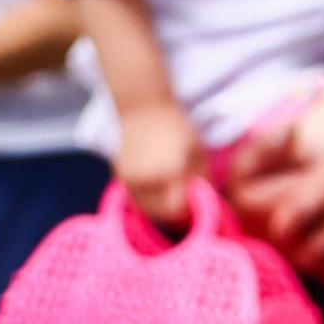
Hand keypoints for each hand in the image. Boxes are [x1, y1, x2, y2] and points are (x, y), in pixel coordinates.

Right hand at [117, 99, 205, 229]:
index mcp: (169, 172)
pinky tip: (157, 185)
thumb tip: (203, 205)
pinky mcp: (120, 177)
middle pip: (160, 214)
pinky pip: (135, 199)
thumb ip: (202, 181)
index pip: (176, 210)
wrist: (142, 109)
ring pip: (146, 209)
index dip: (187, 211)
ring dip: (159, 207)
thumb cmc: (177, 128)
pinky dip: (147, 198)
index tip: (194, 203)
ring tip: (170, 192)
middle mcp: (147, 179)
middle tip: (184, 200)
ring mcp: (130, 179)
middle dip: (174, 212)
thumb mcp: (198, 152)